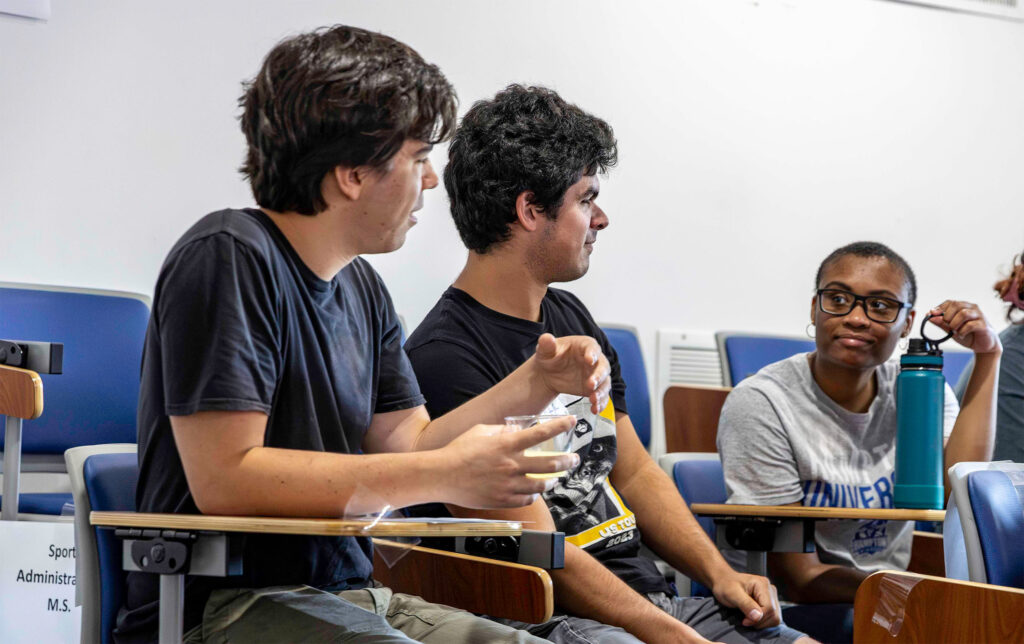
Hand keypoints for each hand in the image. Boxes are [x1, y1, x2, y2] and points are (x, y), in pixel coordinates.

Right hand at [439, 416, 579, 508]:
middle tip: (574, 459)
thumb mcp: (480, 431)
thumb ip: (501, 430)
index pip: (541, 433)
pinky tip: (534, 492)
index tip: (572, 421)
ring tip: (555, 478)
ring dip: (552, 481)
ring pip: (542, 486)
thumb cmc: (458, 451)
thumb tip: (515, 430)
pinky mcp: (503, 500)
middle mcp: (511, 465)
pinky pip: (527, 500)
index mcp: (506, 445)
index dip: (560, 426)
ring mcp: (508, 485)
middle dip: (568, 461)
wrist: (442, 476)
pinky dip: (534, 495)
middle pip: (550, 464)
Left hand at [533, 333, 610, 413]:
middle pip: (603, 367)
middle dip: (599, 376)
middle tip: (591, 384)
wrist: (548, 372)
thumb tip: (547, 339)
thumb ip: (547, 344)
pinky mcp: (593, 388)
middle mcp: (595, 360)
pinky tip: (595, 409)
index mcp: (585, 346)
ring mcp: (595, 375)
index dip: (592, 354)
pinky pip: (601, 396)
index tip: (589, 360)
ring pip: (605, 383)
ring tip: (594, 400)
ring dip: (601, 392)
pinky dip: (600, 403)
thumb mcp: (546, 349)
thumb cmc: (549, 356)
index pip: (592, 348)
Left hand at [711, 571, 780, 628]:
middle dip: (759, 622)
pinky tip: (752, 617)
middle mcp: (770, 590)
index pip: (769, 608)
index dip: (758, 619)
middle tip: (745, 619)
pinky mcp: (771, 603)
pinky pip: (773, 619)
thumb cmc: (726, 586)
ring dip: (761, 623)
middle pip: (774, 615)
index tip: (744, 621)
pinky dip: (763, 622)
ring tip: (748, 617)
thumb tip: (758, 617)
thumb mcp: (732, 594)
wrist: (723, 582)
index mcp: (763, 584)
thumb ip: (746, 604)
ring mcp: (772, 597)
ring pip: (775, 619)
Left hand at [927, 301, 1000, 354]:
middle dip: (947, 316)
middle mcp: (972, 308)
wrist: (983, 346)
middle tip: (948, 326)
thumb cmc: (968, 335)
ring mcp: (979, 316)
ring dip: (955, 324)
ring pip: (963, 314)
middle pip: (956, 305)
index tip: (932, 313)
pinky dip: (962, 331)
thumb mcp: (951, 329)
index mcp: (964, 307)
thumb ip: (941, 323)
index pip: (950, 302)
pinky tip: (962, 335)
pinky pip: (970, 325)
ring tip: (955, 331)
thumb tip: (929, 316)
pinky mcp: (983, 325)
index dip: (940, 307)